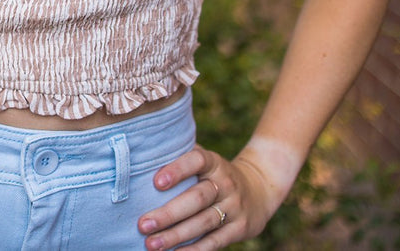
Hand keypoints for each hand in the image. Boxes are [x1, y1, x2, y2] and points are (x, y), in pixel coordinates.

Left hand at [137, 145, 279, 249]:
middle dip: (169, 213)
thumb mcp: (204, 161)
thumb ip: (179, 157)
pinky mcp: (239, 228)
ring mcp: (234, 207)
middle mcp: (226, 183)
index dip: (177, 170)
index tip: (156, 182)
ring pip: (203, 222)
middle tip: (143, 224)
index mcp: (214, 162)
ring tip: (151, 244)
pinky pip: (215, 241)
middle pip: (197, 198)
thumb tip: (140, 157)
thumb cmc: (213, 175)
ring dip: (176, 235)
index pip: (196, 160)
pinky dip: (194, 250)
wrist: (259, 190)